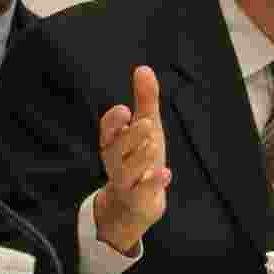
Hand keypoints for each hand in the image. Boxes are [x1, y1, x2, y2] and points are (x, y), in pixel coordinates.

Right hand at [94, 66, 171, 254]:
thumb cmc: (140, 159)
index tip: (123, 110)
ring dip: (140, 158)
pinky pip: (142, 194)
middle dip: (129, 138)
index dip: (113, 123)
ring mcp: (127, 184)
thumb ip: (145, 100)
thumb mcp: (146, 127)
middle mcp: (117, 164)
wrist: (134, 206)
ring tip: (153, 144)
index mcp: (115, 145)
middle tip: (145, 124)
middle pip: (116, 151)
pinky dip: (153, 183)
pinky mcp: (139, 201)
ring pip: (126, 173)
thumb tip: (143, 68)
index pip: (107, 133)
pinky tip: (165, 173)